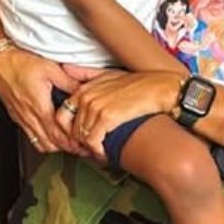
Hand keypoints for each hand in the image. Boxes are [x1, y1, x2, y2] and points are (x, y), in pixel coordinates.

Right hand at [0, 46, 90, 155]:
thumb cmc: (20, 62)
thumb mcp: (51, 68)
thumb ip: (69, 82)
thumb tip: (84, 91)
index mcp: (39, 106)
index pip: (58, 135)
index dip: (72, 143)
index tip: (83, 144)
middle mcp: (29, 116)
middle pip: (50, 144)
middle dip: (66, 148)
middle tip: (80, 147)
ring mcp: (21, 117)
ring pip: (39, 143)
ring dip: (54, 145)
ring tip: (66, 142)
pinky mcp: (16, 115)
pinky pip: (30, 136)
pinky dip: (42, 139)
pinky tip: (49, 133)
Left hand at [68, 71, 184, 152]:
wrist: (161, 89)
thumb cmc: (139, 84)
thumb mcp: (109, 74)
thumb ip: (86, 74)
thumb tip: (66, 68)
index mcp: (84, 89)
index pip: (62, 115)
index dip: (69, 132)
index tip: (79, 140)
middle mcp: (86, 96)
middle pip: (71, 129)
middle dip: (78, 144)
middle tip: (89, 151)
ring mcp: (95, 106)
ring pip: (81, 137)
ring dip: (89, 149)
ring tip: (98, 153)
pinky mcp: (107, 117)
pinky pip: (93, 141)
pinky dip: (97, 152)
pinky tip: (105, 154)